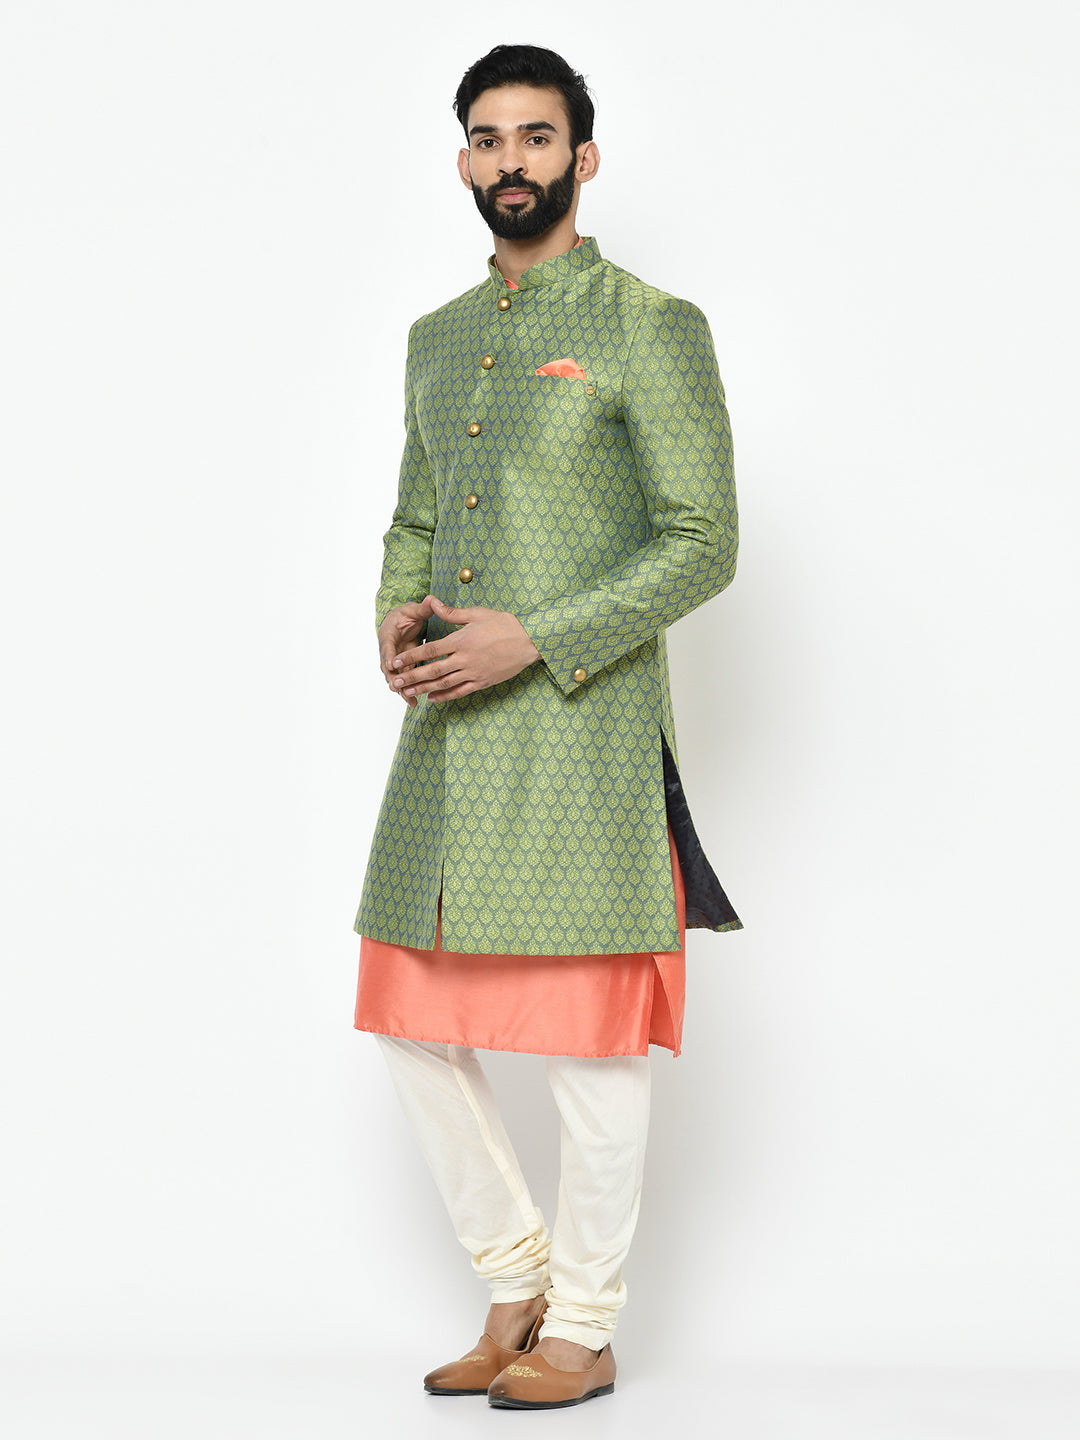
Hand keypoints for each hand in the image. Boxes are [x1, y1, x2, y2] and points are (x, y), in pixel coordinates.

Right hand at [377, 599, 434, 706]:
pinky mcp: (402, 668)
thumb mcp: (412, 610)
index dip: (388, 655)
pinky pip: (404, 681)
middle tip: (397, 688)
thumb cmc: (405, 616)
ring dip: (402, 688)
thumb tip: (431, 599)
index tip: (390, 663)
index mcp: (388, 635)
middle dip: (393, 678)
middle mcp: (388, 651)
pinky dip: (408, 690)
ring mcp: (394, 662)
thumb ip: (422, 608)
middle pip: (388, 667)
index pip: (387, 646)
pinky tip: (415, 702)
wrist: (400, 623)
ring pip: (396, 677)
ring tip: (409, 699)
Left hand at [391, 595, 539, 701]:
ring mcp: (473, 672)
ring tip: (408, 692)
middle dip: (412, 676)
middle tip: (395, 682)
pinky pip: (460, 692)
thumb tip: (433, 603)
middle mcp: (464, 659)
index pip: (429, 650)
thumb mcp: (477, 613)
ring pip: (443, 683)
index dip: (411, 656)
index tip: (396, 661)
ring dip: (424, 688)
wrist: (530, 640)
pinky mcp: (483, 682)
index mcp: (461, 640)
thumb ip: (452, 613)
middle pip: (432, 670)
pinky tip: (433, 698)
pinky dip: (445, 696)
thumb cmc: (505, 624)